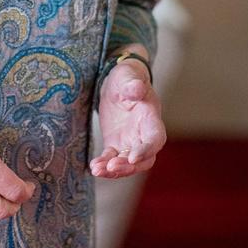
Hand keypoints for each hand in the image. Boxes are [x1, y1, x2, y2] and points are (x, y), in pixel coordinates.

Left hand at [90, 58, 166, 178]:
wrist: (117, 83)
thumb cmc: (126, 77)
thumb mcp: (127, 76)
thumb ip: (133, 84)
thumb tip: (137, 88)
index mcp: (151, 117)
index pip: (155, 138)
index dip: (147, 150)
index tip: (133, 157)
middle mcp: (144, 133)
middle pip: (144, 159)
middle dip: (129, 167)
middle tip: (111, 167)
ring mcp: (130, 141)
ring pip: (128, 163)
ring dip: (115, 170)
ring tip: (97, 170)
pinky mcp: (117, 144)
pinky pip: (112, 158)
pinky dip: (104, 164)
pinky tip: (93, 167)